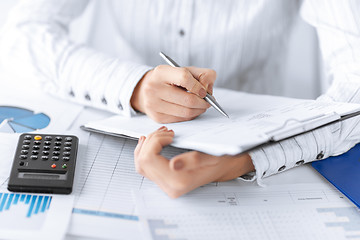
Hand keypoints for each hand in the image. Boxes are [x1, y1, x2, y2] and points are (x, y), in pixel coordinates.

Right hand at [130, 65, 215, 122]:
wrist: (146, 90)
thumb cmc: (171, 80)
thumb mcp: (186, 70)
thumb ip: (203, 75)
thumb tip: (208, 90)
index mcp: (161, 72)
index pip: (184, 78)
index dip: (199, 86)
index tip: (205, 91)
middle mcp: (154, 88)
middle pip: (188, 99)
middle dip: (203, 102)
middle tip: (209, 101)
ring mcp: (154, 104)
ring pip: (186, 112)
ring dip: (199, 110)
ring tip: (202, 105)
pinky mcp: (157, 117)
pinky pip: (181, 119)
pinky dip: (191, 115)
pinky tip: (192, 110)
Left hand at [134, 127, 254, 197]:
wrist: (226, 167)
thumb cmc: (219, 160)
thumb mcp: (209, 156)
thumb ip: (191, 161)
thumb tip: (174, 165)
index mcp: (178, 181)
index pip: (149, 159)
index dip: (154, 142)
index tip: (169, 134)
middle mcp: (169, 186)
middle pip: (142, 162)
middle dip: (150, 141)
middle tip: (165, 131)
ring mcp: (165, 184)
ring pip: (141, 165)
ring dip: (146, 146)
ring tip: (158, 134)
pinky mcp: (164, 180)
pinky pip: (146, 167)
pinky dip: (145, 152)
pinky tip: (150, 142)